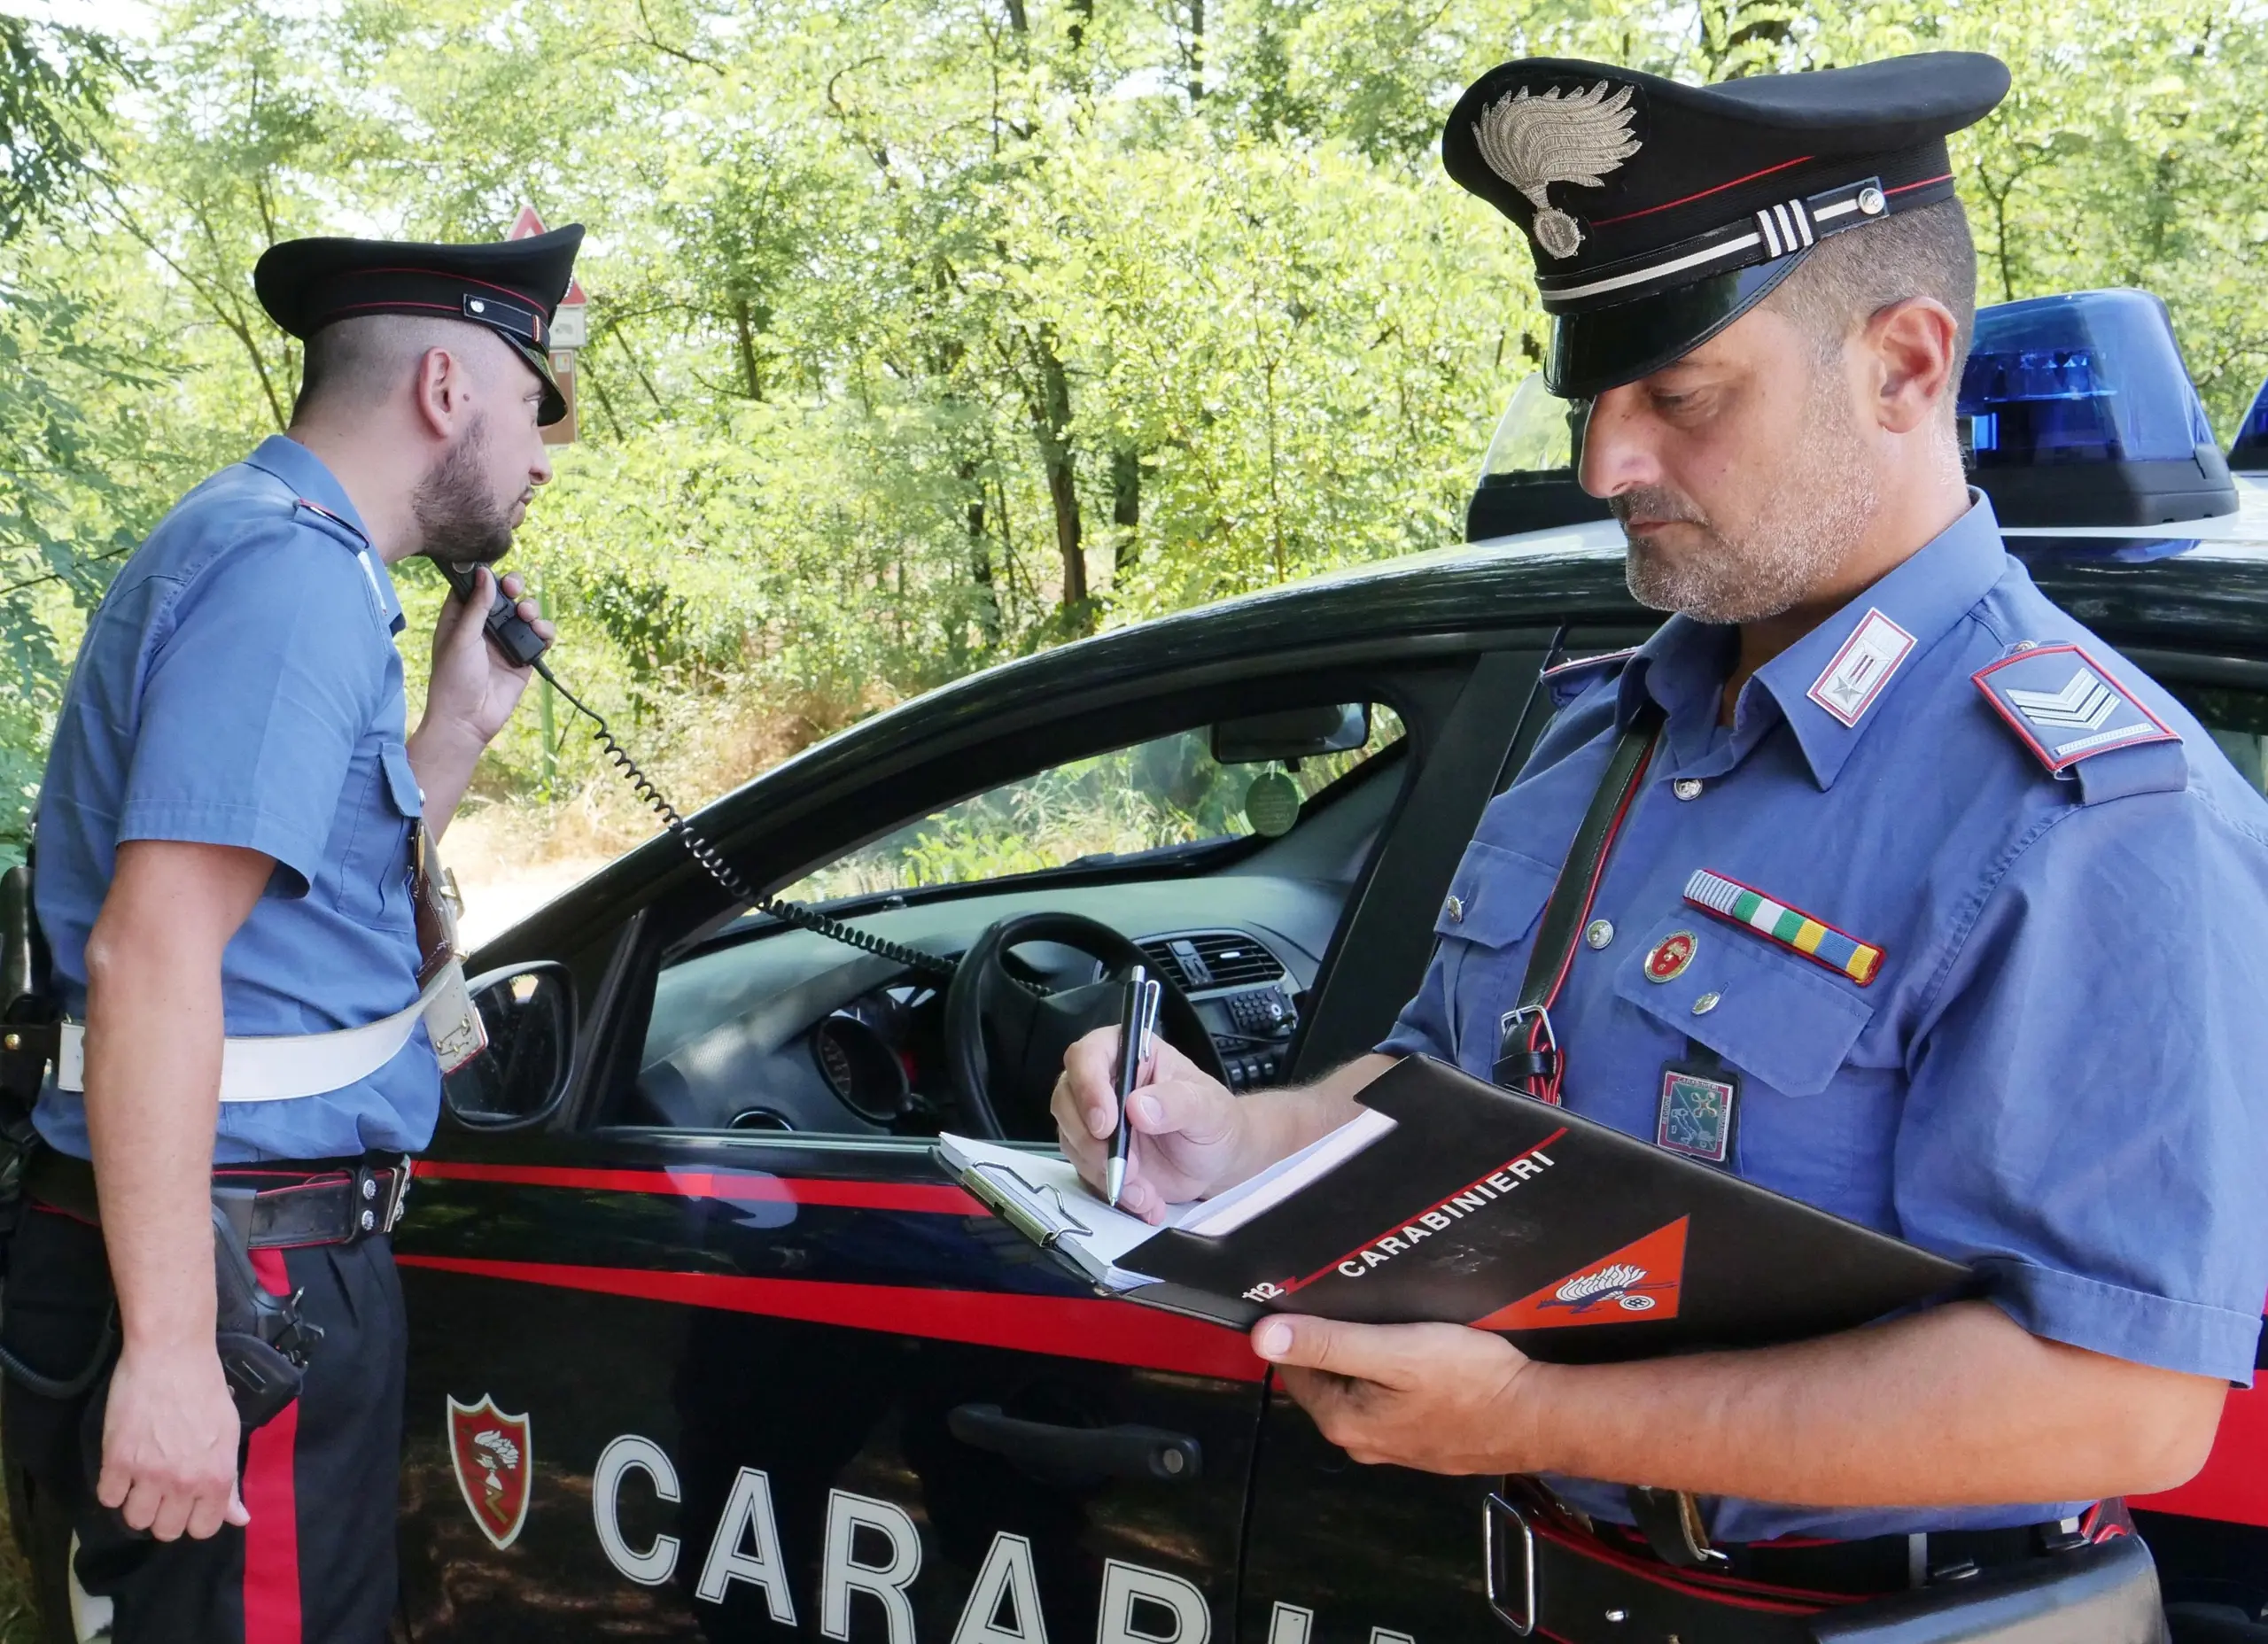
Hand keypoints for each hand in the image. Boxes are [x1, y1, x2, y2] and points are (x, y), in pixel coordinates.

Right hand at [97, 1339, 247, 1539]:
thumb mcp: (228, 1435)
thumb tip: (240, 1518)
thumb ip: (230, 1482)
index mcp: (216, 1477)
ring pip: (136, 1520)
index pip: (204, 1529)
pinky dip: (113, 1488)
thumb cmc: (206, 1390)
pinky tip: (123, 1468)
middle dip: (166, 1514)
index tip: (190, 1501)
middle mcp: (183, 1482)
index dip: (196, 1517)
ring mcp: (148, 1474)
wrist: (172, 1355)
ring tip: (142, 1480)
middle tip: (165, 1489)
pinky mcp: (117, 1460)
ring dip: (138, 1504)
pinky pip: (107, 1498)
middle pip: (167, 1531)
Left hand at [420, 566, 555, 751]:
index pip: (476, 587)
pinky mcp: (524, 657)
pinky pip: (539, 637)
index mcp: (462, 618)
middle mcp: (485, 626)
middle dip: (513, 588)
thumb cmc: (454, 678)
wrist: (468, 719)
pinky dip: (544, 632)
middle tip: (514, 588)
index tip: (494, 571)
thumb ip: (477, 606)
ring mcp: (506, 641)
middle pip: (505, 596)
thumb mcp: (462, 637)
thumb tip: (485, 573)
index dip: (486, 576)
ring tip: (527, 616)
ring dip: (531, 608)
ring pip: (525, 613)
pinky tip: (539, 634)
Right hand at [1051, 1027, 1250, 1221]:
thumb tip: (1138, 1106)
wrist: (1217, 1162)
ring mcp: (1095, 1118)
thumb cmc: (1215, 1122)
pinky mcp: (1094, 1152)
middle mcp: (1105, 1081)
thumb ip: (1178, 1102)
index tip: (1106, 1124)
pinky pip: (1084, 1170)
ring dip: (1103, 1170)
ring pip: (1071, 1139)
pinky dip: (1113, 1190)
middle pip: (1066, 1098)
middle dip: (1090, 1139)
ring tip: (1145, 1190)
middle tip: (1127, 1165)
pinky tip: (1146, 1200)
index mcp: (1132, 1054)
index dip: (1088, 1086)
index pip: (1089, 1054)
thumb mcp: (1209, 1109)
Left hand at [1253, 1314, 1544, 1473]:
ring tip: (1393, 1324)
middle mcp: (1359, 1441)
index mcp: (1341, 1420)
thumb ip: (1328, 1343)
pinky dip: (1394, 1377)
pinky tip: (1419, 1356)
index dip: (1302, 1329)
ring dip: (1366, 1359)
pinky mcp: (1421, 1443)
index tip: (1322, 1297)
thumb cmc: (1468, 1380)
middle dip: (1335, 1343)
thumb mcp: (1394, 1350)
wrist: (1538, 1417)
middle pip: (1325, 1379)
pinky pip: (1390, 1401)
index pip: (1294, 1367)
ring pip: (1359, 1389)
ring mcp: (1392, 1446)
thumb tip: (1262, 1337)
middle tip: (1364, 1305)